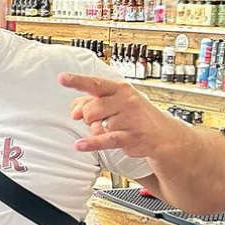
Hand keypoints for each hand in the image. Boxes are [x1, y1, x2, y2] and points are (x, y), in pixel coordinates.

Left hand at [60, 73, 179, 158]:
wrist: (163, 134)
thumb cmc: (133, 115)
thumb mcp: (114, 102)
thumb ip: (91, 102)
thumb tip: (74, 111)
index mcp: (120, 89)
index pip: (95, 83)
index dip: (77, 81)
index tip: (61, 78)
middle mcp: (127, 101)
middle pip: (90, 110)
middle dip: (88, 118)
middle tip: (100, 120)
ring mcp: (131, 119)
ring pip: (97, 126)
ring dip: (99, 131)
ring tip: (113, 129)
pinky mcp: (132, 137)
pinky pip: (105, 140)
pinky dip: (90, 143)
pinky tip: (79, 145)